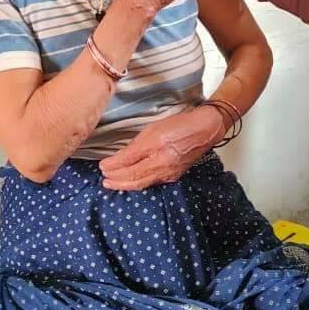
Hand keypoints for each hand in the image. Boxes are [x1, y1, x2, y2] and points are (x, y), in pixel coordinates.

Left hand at [100, 107, 224, 190]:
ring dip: (125, 185)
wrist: (206, 130)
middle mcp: (162, 167)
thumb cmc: (180, 125)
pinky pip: (152, 182)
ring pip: (142, 183)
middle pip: (134, 179)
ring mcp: (169, 174)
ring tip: (113, 184)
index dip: (113, 167)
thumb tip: (121, 156)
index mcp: (156, 152)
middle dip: (117, 180)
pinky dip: (138, 183)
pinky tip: (132, 182)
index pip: (128, 164)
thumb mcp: (154, 129)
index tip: (102, 166)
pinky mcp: (173, 176)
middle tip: (104, 181)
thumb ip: (137, 144)